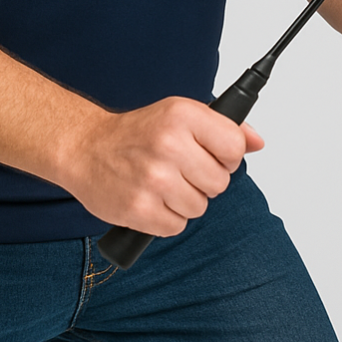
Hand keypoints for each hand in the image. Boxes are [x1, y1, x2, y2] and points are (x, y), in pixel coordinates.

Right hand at [58, 97, 264, 235]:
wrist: (85, 148)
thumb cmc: (136, 133)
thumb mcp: (179, 115)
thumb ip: (222, 128)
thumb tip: (257, 141)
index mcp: (182, 115)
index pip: (235, 148)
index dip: (227, 157)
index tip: (212, 156)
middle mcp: (169, 144)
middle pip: (220, 183)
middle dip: (204, 181)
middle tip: (179, 169)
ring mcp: (154, 179)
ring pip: (200, 207)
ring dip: (184, 201)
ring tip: (161, 183)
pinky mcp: (140, 209)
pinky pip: (177, 226)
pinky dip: (166, 218)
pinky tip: (150, 198)